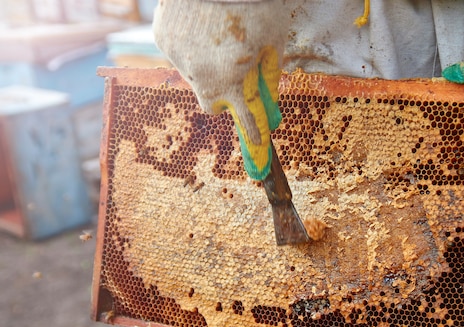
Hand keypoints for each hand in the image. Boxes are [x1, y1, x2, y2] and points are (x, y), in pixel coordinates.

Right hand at [153, 0, 286, 179]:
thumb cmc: (255, 3)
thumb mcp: (273, 40)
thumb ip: (270, 75)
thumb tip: (272, 103)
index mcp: (233, 79)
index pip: (246, 119)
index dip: (254, 134)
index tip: (259, 149)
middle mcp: (202, 76)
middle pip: (211, 106)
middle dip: (222, 100)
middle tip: (231, 79)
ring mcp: (179, 58)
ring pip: (195, 75)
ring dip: (206, 65)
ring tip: (217, 34)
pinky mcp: (163, 39)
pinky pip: (179, 52)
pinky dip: (190, 45)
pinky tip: (201, 23)